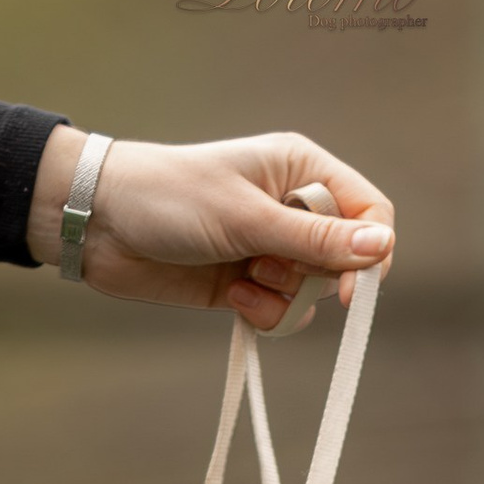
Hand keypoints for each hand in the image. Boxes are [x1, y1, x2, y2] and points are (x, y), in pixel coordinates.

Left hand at [27, 127, 392, 323]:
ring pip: (312, 293)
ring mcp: (270, 247)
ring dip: (283, 297)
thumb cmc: (170, 198)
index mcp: (301, 170)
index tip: (351, 292)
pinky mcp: (248, 283)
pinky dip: (264, 314)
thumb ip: (316, 238)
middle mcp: (293, 207)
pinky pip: (283, 313)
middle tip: (271, 269)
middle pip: (344, 260)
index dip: (370, 253)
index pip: (369, 212)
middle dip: (314, 278)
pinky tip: (232, 299)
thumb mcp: (247, 218)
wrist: (101, 226)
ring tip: (243, 278)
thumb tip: (381, 247)